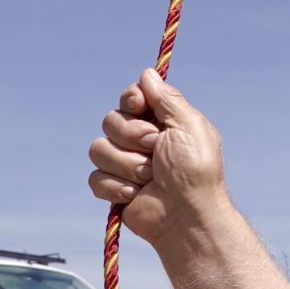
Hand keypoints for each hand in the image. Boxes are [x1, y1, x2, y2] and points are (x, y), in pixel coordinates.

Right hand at [87, 68, 228, 247]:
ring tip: (149, 177)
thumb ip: (167, 98)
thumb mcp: (188, 126)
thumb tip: (147, 73)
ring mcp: (125, 163)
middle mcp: (141, 139)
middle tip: (154, 148)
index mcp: (162, 121)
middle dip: (131, 136)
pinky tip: (135, 195)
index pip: (131, 97)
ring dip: (126, 164)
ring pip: (98, 148)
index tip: (139, 106)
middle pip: (110, 120)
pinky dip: (115, 187)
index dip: (131, 100)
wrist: (186, 215)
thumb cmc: (195, 170)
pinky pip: (95, 177)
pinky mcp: (112, 187)